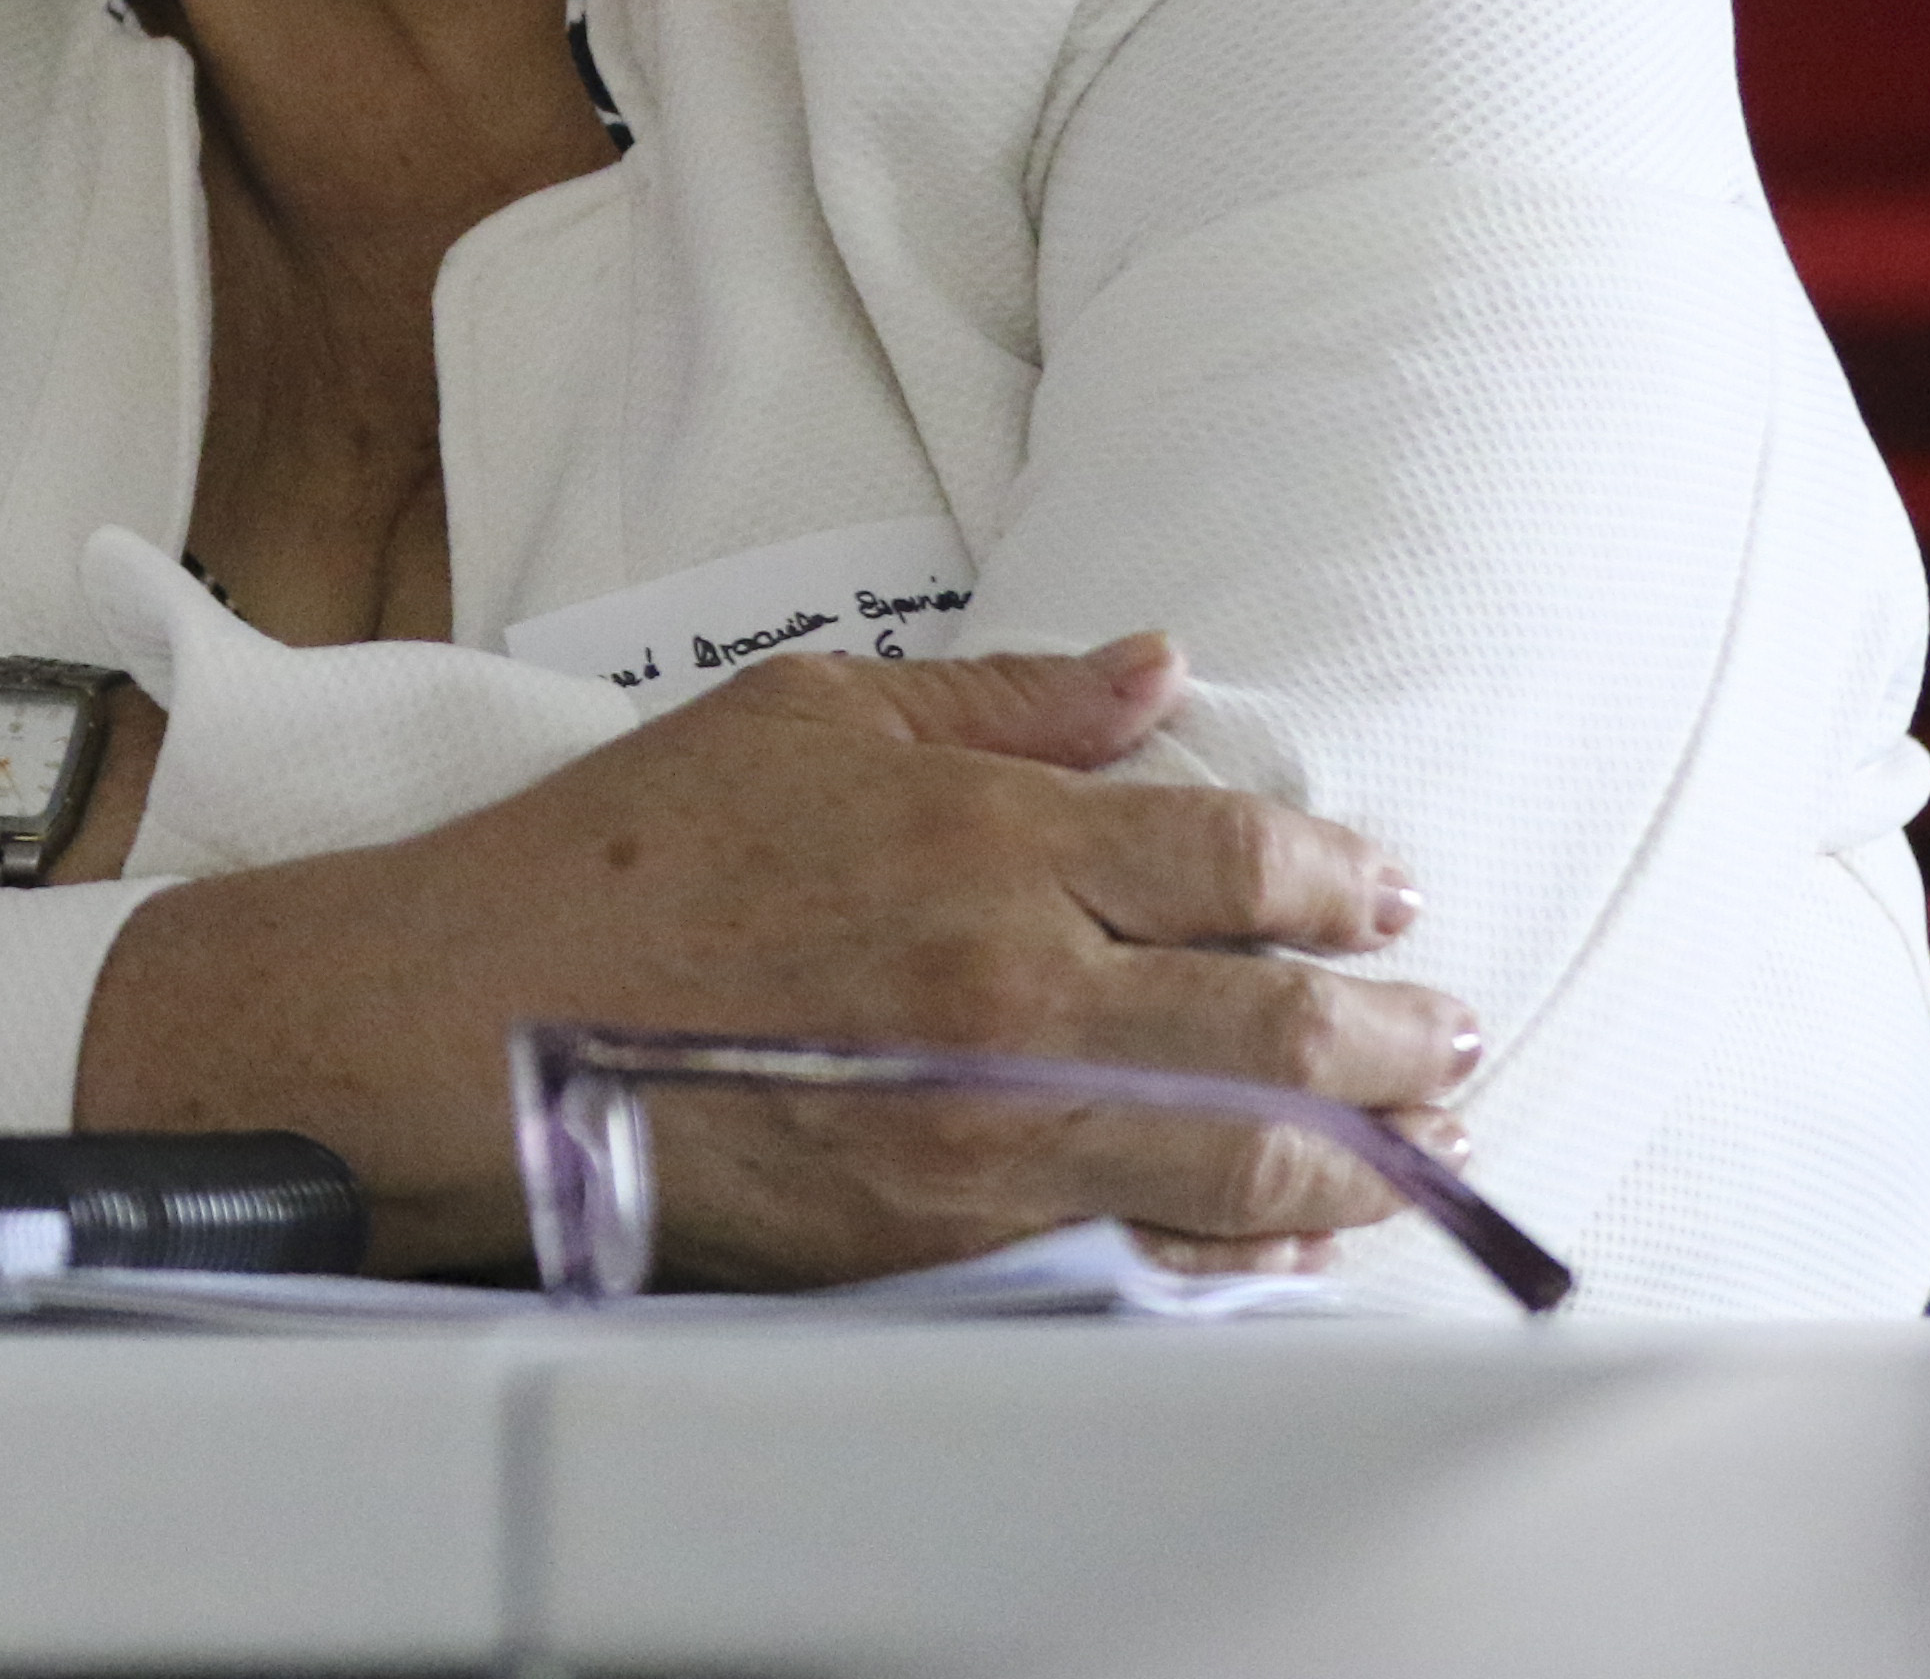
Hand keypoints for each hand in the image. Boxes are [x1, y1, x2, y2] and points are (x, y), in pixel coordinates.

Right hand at [83, 643, 1478, 1285]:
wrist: (479, 1023)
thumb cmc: (631, 855)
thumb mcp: (813, 716)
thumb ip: (1005, 704)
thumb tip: (1154, 671)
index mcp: (987, 837)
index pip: (1237, 856)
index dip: (1335, 875)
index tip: (1375, 887)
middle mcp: (1011, 991)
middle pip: (1283, 1024)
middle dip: (1397, 1032)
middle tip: (1450, 1030)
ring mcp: (985, 1134)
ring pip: (1245, 1165)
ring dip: (1361, 1158)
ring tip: (1420, 1141)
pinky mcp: (943, 1241)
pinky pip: (1146, 1258)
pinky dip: (1244, 1254)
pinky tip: (1288, 1239)